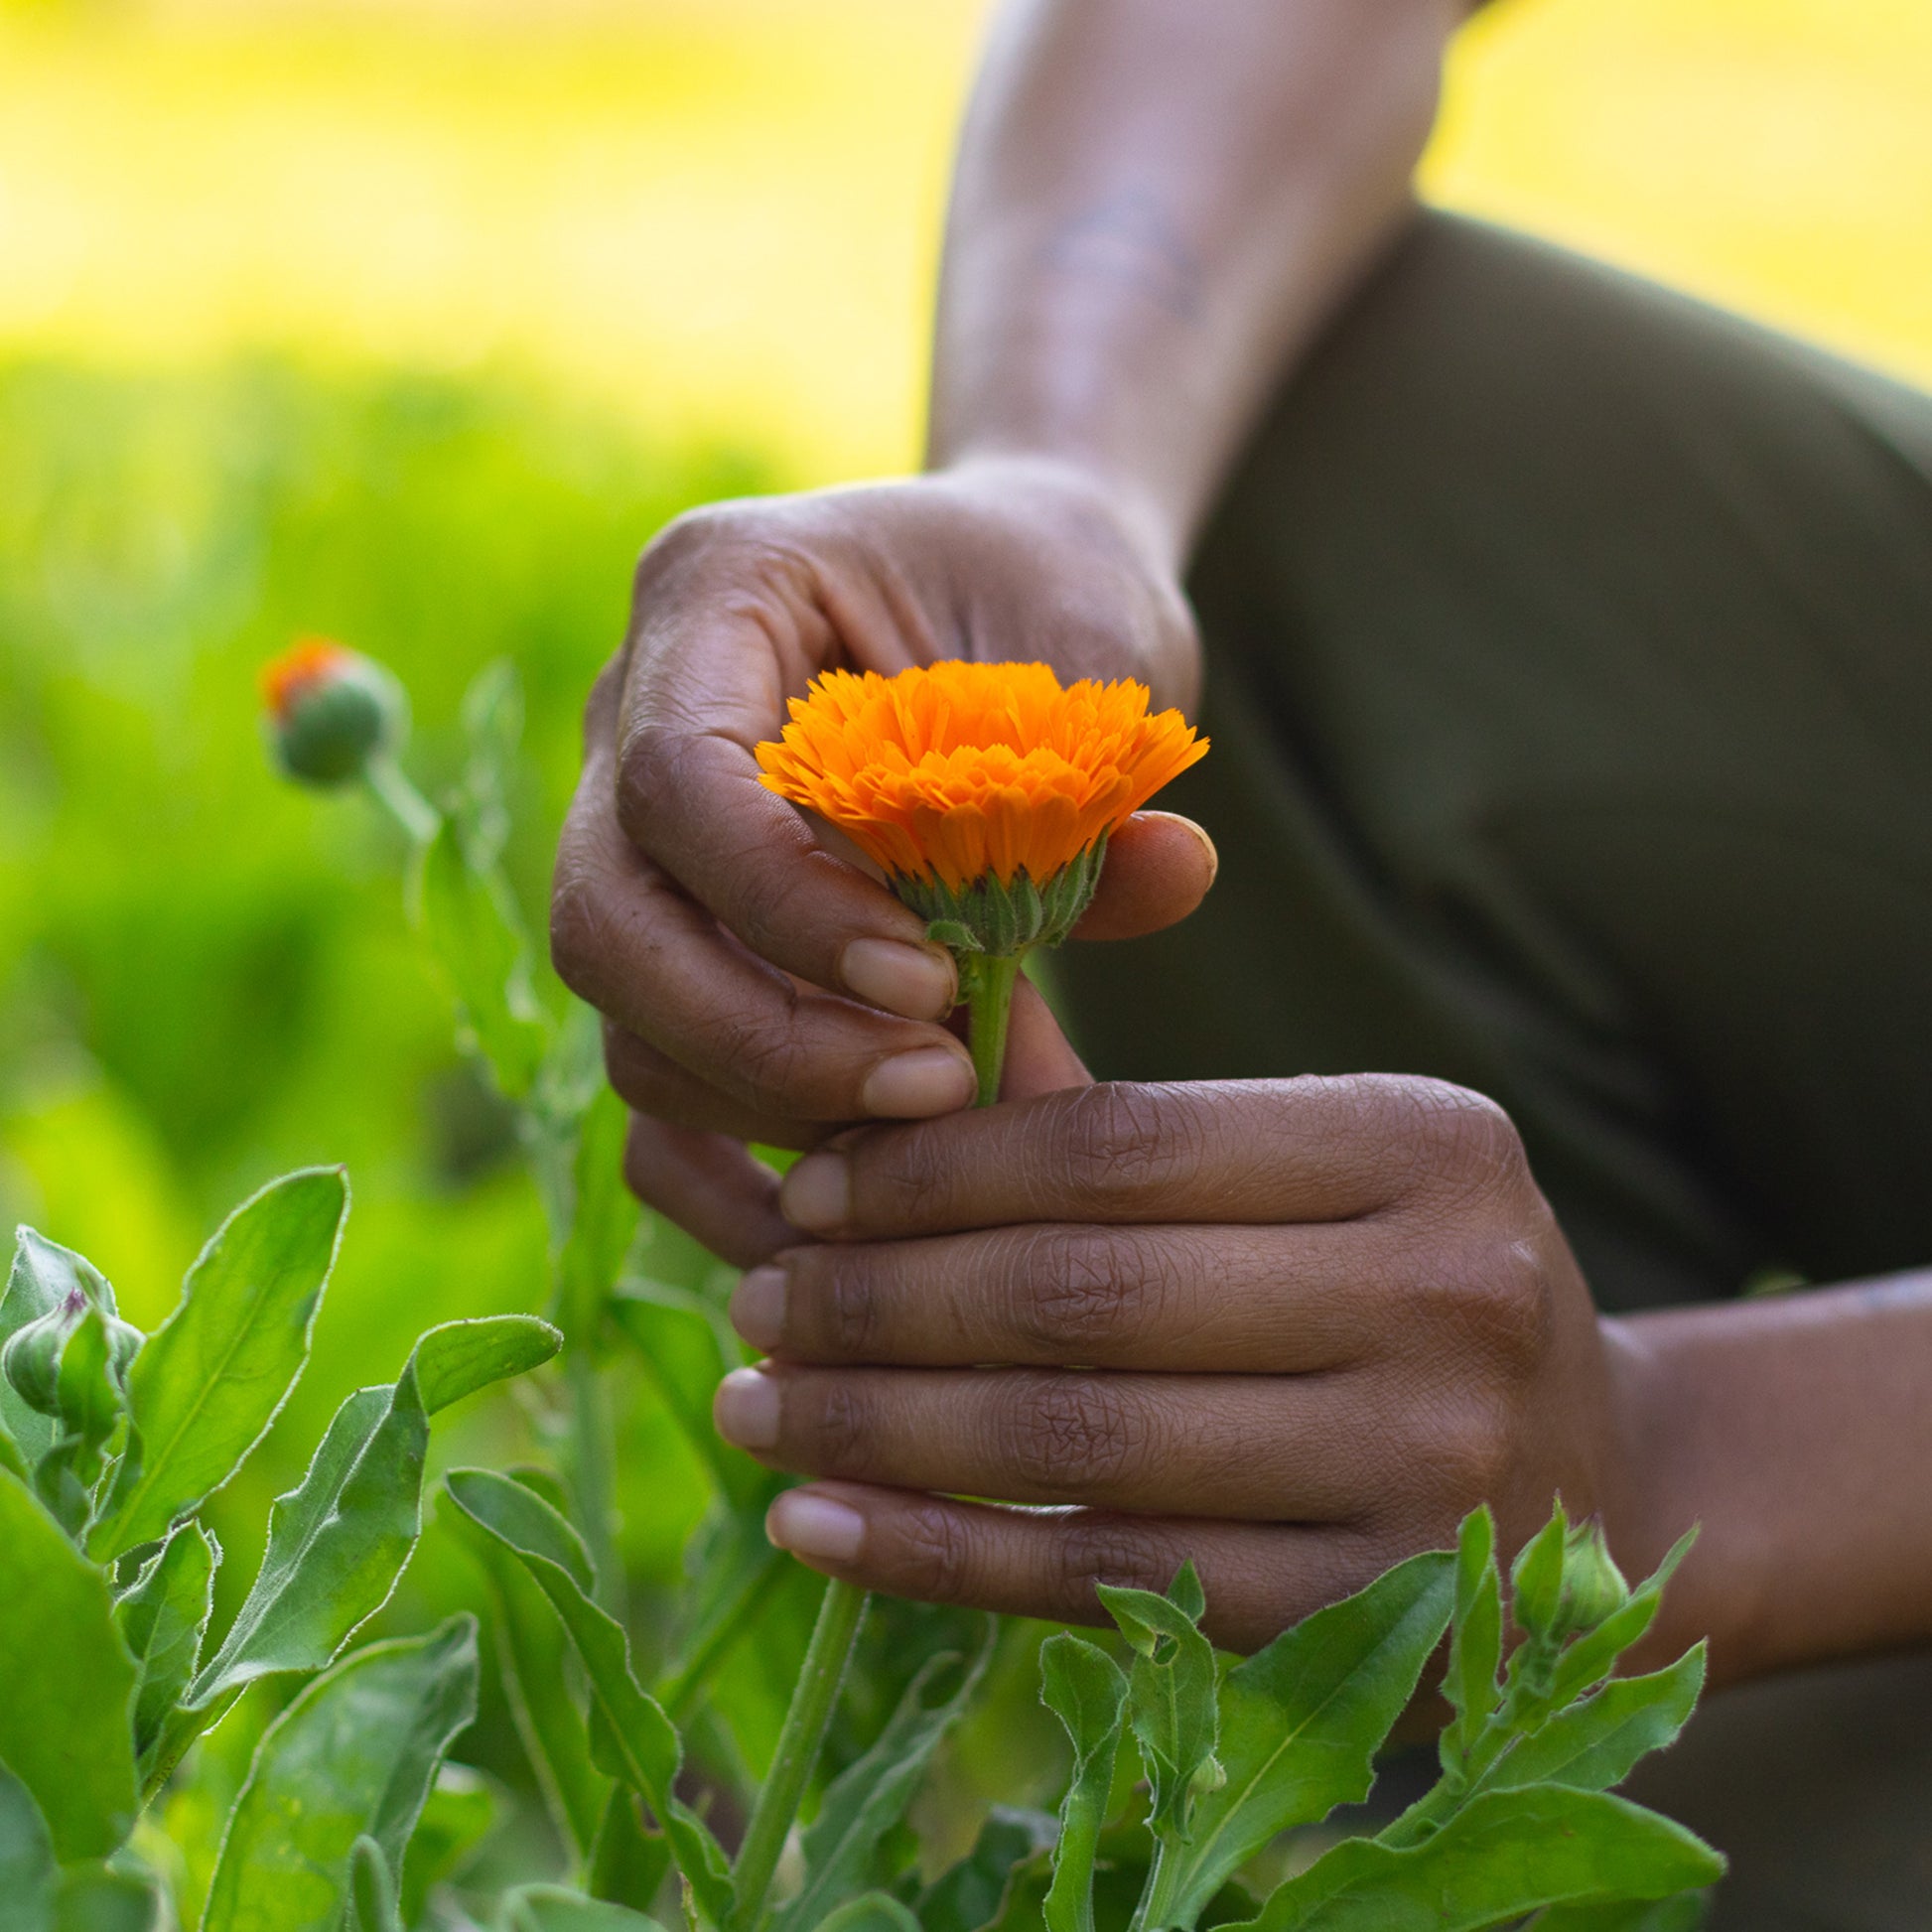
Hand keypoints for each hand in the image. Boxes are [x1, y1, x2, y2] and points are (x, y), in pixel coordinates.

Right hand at [549, 458, 1210, 1265]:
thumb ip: (1101, 765)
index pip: (679, 778)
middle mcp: (633, 723)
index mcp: (715, 597)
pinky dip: (739, 1174)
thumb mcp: (1088, 645)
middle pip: (610, 925)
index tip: (932, 982)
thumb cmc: (1044, 590)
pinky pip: (656, 1089)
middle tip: (936, 1086)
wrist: (1010, 587)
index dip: (786, 907)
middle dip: (762, 1038)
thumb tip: (1173, 876)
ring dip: (773, 1109)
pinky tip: (858, 1226)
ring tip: (947, 1124)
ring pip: (628, 1024)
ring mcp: (640, 848)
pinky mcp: (684, 953)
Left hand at [715, 1063, 1644, 1653]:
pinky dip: (943, 1558)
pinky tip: (824, 1529)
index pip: (1117, 1146)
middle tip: (758, 1301)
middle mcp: (1446, 1296)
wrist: (1601, 1487)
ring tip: (760, 1409)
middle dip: (881, 1300)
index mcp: (1419, 1142)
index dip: (935, 1172)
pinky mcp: (1376, 1619)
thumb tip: (883, 1077)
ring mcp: (1425, 1470)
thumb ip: (1115, 1122)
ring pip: (1079, 1446)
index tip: (809, 1192)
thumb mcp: (1309, 1169)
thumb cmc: (1404, 1286)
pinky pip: (1109, 1584)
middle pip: (1085, 1296)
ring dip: (880, 1430)